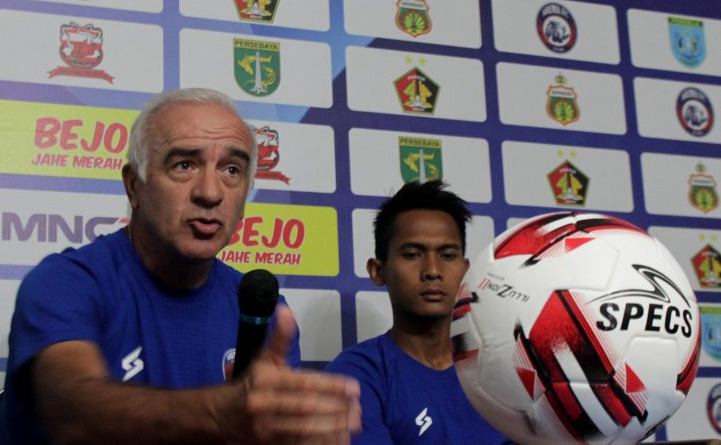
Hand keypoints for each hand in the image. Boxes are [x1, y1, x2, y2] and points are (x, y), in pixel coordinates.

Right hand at [223, 305, 361, 443]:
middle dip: (335, 407)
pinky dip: (318, 437)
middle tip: (357, 406)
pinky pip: (298, 440)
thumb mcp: (265, 358)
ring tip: (354, 420)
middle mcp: (263, 402)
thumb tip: (285, 310)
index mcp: (265, 379)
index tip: (354, 387)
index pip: (303, 382)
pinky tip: (337, 433)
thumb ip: (280, 337)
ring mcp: (265, 426)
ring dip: (332, 425)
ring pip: (304, 427)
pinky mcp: (268, 442)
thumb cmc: (253, 382)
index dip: (331, 385)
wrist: (223, 414)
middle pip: (305, 406)